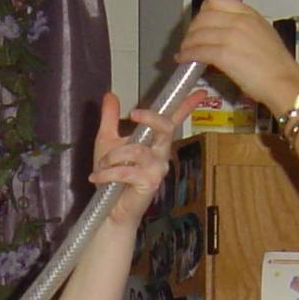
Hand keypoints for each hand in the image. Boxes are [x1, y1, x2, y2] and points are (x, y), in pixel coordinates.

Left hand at [88, 92, 176, 231]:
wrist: (109, 208)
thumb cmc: (112, 177)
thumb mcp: (107, 141)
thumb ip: (110, 118)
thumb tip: (110, 94)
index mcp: (154, 142)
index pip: (173, 120)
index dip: (187, 105)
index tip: (201, 91)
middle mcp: (161, 153)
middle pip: (166, 127)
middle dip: (150, 118)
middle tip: (133, 113)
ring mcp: (158, 169)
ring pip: (139, 150)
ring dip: (114, 156)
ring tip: (101, 165)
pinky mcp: (150, 183)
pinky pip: (127, 171)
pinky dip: (108, 173)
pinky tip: (97, 177)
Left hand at [176, 0, 298, 118]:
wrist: (285, 83)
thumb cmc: (278, 66)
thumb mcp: (263, 35)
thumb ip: (244, 28)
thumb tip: (225, 32)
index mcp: (249, 14)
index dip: (204, 10)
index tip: (201, 22)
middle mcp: (239, 20)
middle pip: (203, 16)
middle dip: (193, 28)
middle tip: (190, 39)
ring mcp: (231, 36)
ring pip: (198, 33)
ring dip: (187, 43)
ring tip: (185, 51)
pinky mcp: (224, 55)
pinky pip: (198, 50)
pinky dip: (187, 55)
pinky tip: (184, 60)